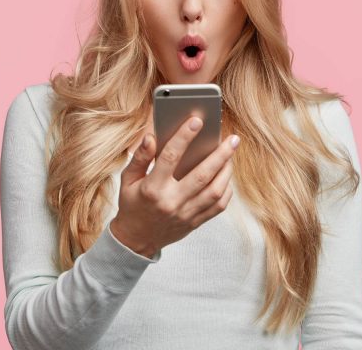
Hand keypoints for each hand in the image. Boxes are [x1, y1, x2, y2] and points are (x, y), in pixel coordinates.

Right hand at [110, 116, 239, 257]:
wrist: (136, 239)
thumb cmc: (132, 204)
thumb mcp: (128, 179)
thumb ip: (140, 158)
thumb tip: (151, 137)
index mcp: (152, 188)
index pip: (170, 157)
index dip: (184, 137)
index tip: (197, 121)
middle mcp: (171, 202)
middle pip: (202, 175)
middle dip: (221, 154)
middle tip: (233, 139)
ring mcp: (185, 214)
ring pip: (215, 191)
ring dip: (227, 171)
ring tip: (231, 155)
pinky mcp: (195, 222)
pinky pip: (218, 207)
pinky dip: (226, 190)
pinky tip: (226, 177)